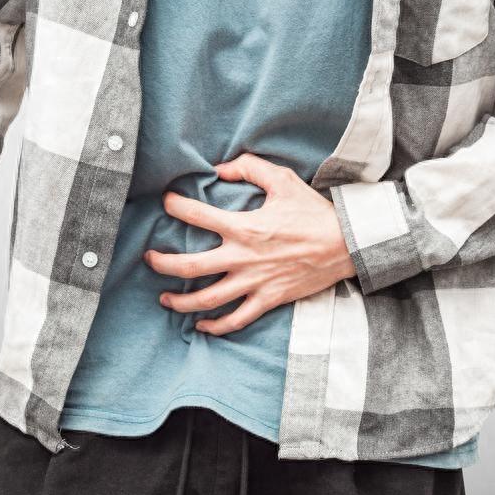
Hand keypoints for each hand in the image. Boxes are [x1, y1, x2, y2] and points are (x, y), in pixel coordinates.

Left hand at [143, 152, 356, 335]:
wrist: (346, 245)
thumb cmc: (313, 211)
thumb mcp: (283, 180)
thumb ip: (249, 168)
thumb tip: (220, 169)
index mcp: (243, 227)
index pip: (196, 216)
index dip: (175, 207)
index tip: (166, 203)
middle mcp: (243, 258)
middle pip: (189, 267)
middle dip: (162, 264)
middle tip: (148, 259)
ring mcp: (254, 283)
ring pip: (206, 300)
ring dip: (180, 301)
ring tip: (165, 298)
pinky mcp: (267, 300)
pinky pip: (235, 320)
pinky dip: (215, 326)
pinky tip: (201, 325)